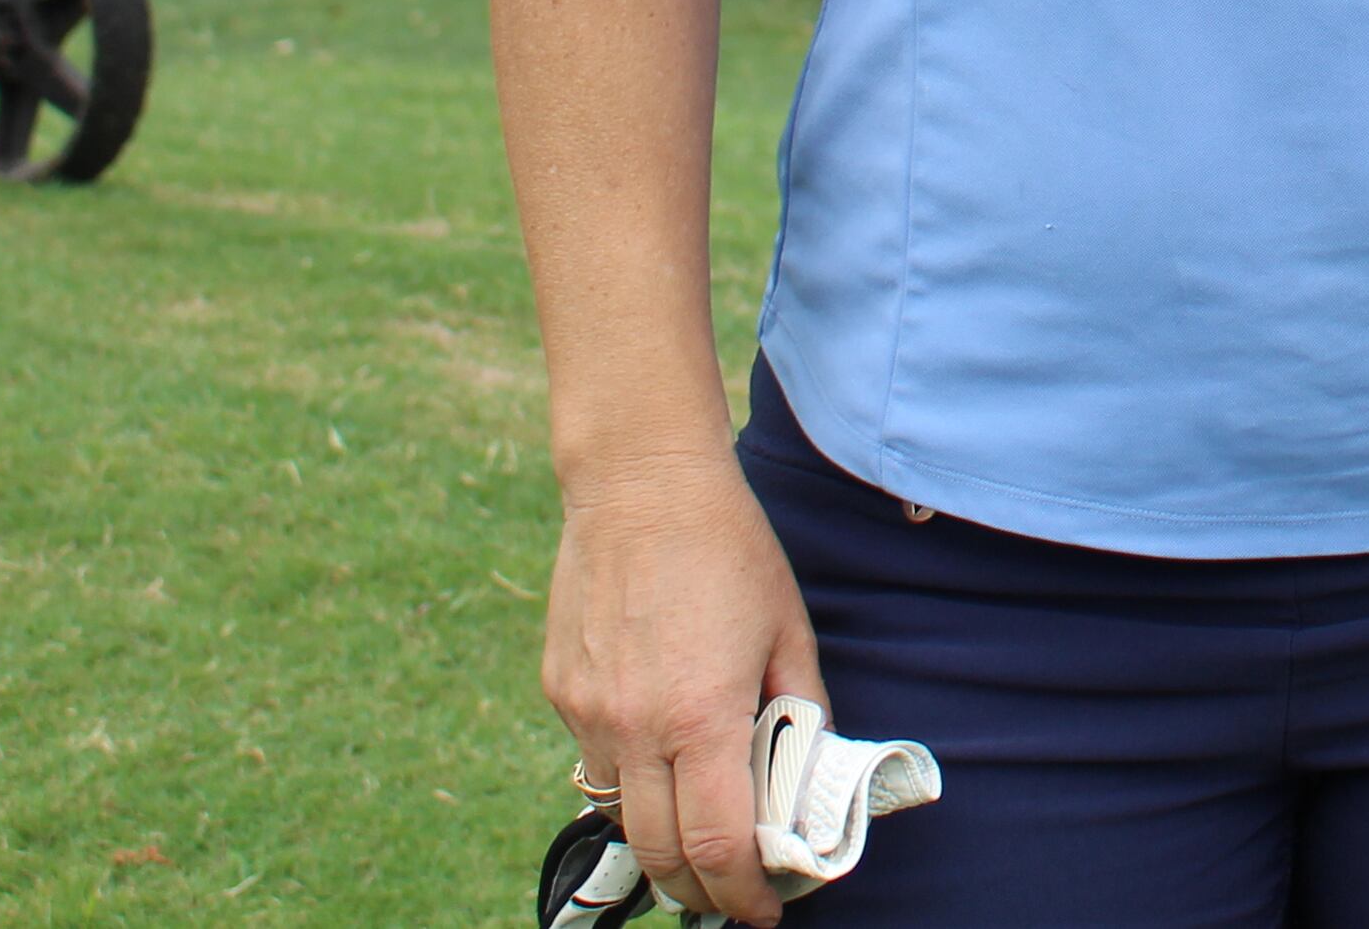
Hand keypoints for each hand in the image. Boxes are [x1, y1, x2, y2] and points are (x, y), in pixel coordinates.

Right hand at [544, 457, 827, 925]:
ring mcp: (588, 712)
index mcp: (700, 717)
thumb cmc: (728, 549)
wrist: (639, 483)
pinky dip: (630, 777)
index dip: (741, 895)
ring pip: (620, 813)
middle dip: (698, 891)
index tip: (761, 912)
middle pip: (659, 854)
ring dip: (660, 840)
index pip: (716, 847)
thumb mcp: (788, 631)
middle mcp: (633, 728)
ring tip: (699, 834)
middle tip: (730, 893)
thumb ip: (800, 712)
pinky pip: (596, 759)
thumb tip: (806, 777)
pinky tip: (661, 752)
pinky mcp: (561, 690)